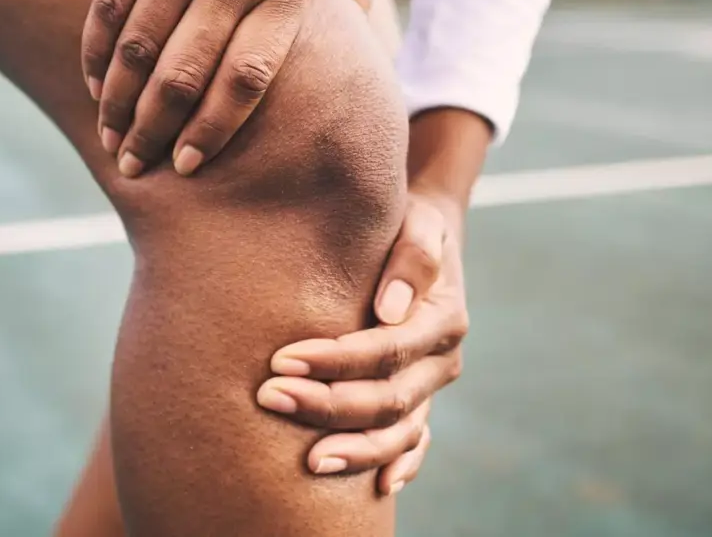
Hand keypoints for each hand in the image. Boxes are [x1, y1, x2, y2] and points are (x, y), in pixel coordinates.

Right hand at [81, 0, 366, 177]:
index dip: (212, 129)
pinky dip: (97, 50)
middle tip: (133, 168)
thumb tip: (372, 52)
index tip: (187, 165)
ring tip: (110, 138)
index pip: (245, 78)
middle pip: (185, 74)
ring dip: (118, 102)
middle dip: (154, 131)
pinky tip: (94, 84)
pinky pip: (110, 3)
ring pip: (139, 46)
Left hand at [257, 190, 468, 494]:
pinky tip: (376, 489)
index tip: (282, 360)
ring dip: (355, 450)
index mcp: (442, 318)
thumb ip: (412, 256)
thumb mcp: (418, 222)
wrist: (422, 238)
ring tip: (307, 462)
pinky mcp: (419, 400)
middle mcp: (442, 360)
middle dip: (328, 404)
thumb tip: (390, 309)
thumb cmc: (405, 223)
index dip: (336, 360)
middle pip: (386, 398)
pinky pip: (414, 442)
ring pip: (398, 432)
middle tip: (269, 398)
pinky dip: (400, 466)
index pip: (386, 349)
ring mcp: (431, 386)